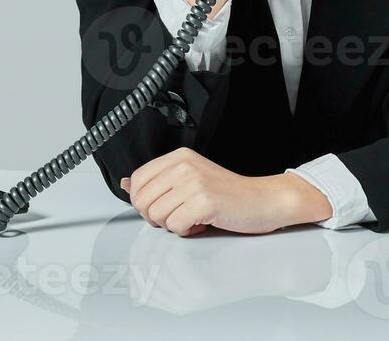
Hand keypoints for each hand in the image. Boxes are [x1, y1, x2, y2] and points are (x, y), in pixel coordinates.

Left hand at [118, 146, 329, 235]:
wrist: (263, 200)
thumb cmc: (228, 193)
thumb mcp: (189, 179)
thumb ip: (158, 181)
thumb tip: (125, 183)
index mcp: (178, 157)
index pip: (137, 180)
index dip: (143, 201)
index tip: (161, 206)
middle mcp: (184, 165)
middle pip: (142, 199)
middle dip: (156, 216)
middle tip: (177, 216)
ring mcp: (194, 182)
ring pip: (157, 215)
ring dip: (172, 225)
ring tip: (192, 218)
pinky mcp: (204, 201)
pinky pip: (175, 226)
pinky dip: (186, 231)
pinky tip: (201, 223)